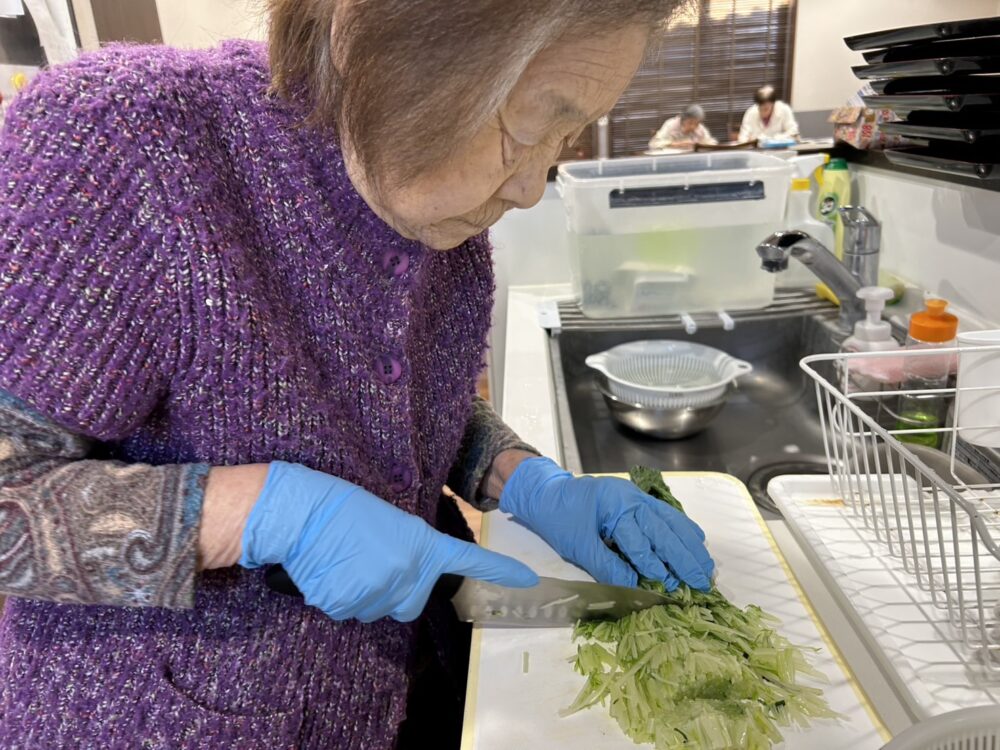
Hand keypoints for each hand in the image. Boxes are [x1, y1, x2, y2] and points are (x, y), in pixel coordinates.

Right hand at [240, 462, 537, 621]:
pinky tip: (329, 571)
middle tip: (370, 560)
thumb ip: (410, 550)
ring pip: (378, 610)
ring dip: (365, 593)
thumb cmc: (343, 507)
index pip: (467, 561)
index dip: (499, 571)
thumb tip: (406, 577)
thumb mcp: (390, 521)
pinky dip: (339, 597)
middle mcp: (406, 573)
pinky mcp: (346, 605)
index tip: (528, 579)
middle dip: (396, 590)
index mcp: (420, 545)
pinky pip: (348, 611)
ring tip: (345, 559)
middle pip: (411, 604)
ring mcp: (377, 592)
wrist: (302, 511)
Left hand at [499, 457, 712, 590]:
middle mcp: (632, 498)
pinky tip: (696, 542)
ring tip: (706, 567)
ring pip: (671, 521)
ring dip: (690, 545)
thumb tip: (634, 587)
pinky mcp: (639, 499)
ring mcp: (638, 497)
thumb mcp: (577, 545)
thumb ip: (605, 565)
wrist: (547, 492)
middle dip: (683, 558)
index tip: (667, 587)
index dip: (652, 566)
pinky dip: (683, 529)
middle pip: (663, 530)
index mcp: (614, 506)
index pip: (638, 540)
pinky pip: (667, 514)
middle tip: (701, 582)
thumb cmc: (559, 518)